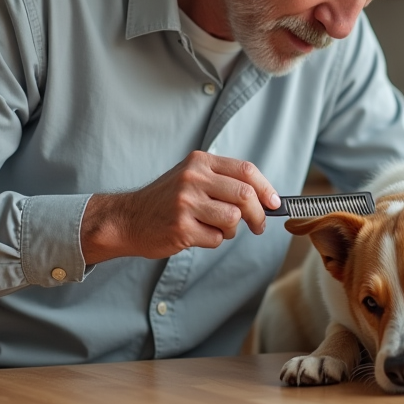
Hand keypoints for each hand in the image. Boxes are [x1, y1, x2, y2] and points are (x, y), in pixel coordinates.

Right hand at [79, 151, 279, 264]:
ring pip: (233, 219)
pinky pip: (216, 239)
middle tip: (258, 226)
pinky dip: (213, 241)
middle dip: (258, 215)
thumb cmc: (167, 201)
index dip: (266, 189)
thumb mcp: (192, 178)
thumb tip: (266, 199)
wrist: (128, 219)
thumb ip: (224, 182)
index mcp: (200, 162)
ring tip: (215, 228)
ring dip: (231, 230)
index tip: (275, 203)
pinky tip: (196, 234)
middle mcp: (193, 178)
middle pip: (244, 195)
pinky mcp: (181, 228)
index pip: (246, 171)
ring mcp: (186, 203)